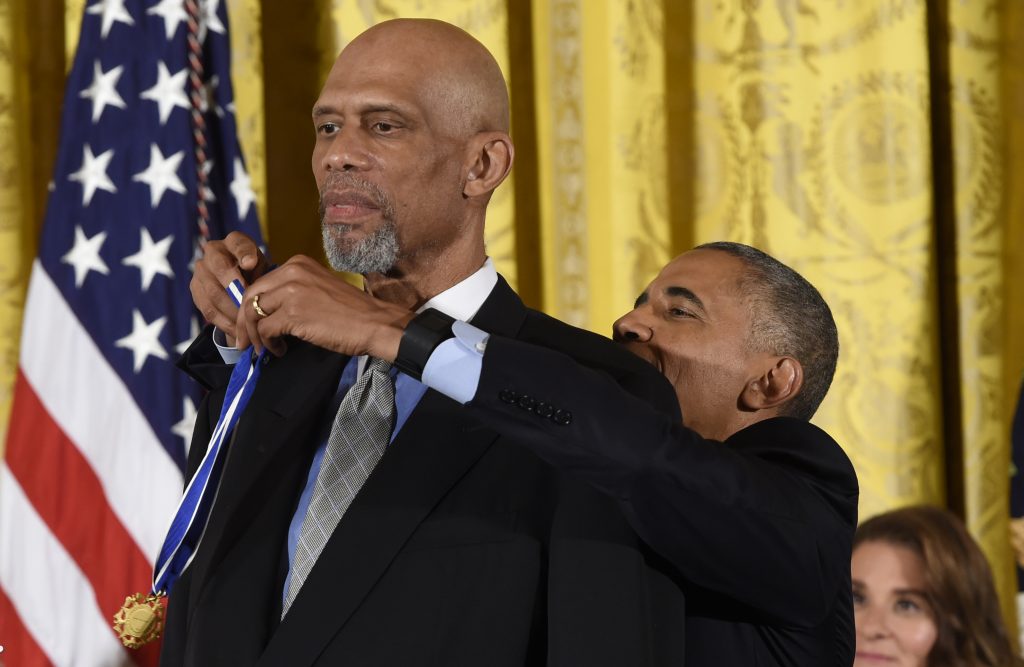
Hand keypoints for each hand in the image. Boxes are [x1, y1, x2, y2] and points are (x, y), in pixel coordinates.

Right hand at [190, 231, 270, 339]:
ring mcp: (201, 270)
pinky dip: (224, 322)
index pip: (238, 243)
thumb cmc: (257, 275)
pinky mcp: (195, 289)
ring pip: (213, 292)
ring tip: (248, 324)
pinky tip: (237, 331)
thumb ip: (259, 269)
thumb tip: (248, 265)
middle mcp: (213, 251)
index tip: (251, 263)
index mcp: (234, 241)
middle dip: (235, 289)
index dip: (243, 253)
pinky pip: (208, 309)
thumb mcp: (264, 269)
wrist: (240, 283)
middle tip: (250, 306)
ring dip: (232, 311)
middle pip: (220, 268)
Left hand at [235, 255, 413, 358]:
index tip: (251, 325)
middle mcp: (292, 272)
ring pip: (253, 313)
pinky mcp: (294, 314)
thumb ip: (293, 291)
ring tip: (264, 348)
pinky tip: (279, 350)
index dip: (249, 307)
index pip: (259, 283)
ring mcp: (292, 292)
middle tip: (246, 341)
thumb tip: (268, 312)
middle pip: (250, 296)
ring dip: (254, 335)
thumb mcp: (318, 288)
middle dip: (243, 321)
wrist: (374, 323)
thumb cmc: (352, 312)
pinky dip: (268, 343)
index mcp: (297, 264)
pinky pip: (265, 329)